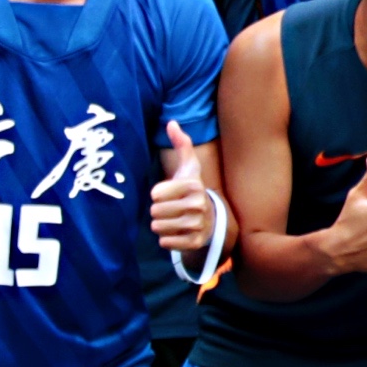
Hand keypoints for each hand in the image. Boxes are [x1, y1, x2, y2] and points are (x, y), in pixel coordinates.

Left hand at [149, 123, 214, 261]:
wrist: (211, 218)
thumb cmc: (192, 190)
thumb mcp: (188, 168)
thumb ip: (181, 145)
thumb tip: (172, 122)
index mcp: (194, 186)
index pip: (156, 193)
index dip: (157, 194)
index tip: (166, 194)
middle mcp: (199, 205)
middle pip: (155, 211)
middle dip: (158, 211)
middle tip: (169, 209)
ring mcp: (198, 225)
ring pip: (159, 227)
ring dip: (160, 225)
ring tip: (171, 220)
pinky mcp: (196, 242)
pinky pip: (167, 243)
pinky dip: (166, 240)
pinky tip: (175, 233)